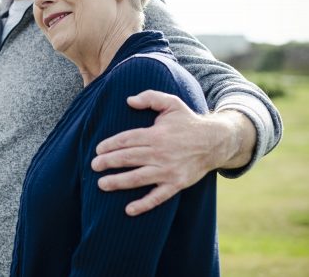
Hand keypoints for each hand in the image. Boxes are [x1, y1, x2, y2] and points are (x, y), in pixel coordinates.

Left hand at [91, 90, 251, 215]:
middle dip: (108, 162)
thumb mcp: (171, 103)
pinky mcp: (176, 184)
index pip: (126, 140)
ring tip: (101, 184)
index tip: (98, 150)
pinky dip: (143, 204)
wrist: (215, 142)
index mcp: (156, 134)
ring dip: (118, 182)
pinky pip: (158, 197)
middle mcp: (160, 153)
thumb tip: (129, 100)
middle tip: (93, 166)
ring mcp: (168, 170)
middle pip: (128, 158)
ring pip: (137, 178)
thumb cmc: (188, 122)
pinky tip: (129, 210)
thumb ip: (150, 97)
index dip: (110, 145)